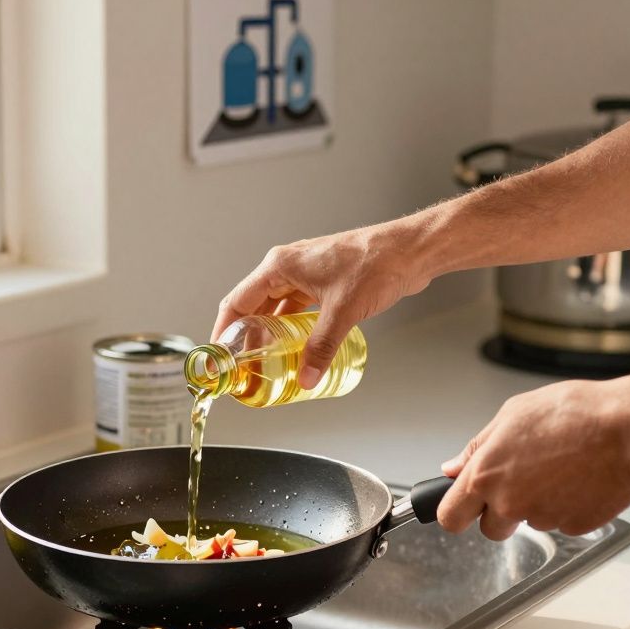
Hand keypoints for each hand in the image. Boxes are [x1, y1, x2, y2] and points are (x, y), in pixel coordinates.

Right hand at [213, 220, 435, 388]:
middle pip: (253, 307)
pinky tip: (295, 348)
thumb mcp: (342, 312)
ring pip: (275, 309)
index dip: (224, 330)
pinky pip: (296, 309)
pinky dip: (291, 329)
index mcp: (280, 266)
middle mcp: (288, 268)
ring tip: (265, 361)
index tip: (219, 354)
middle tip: (242, 364)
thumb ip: (321, 348)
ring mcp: (305, 275)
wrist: (409, 252)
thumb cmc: (377, 263)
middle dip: (246, 337)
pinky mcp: (322, 283)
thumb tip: (306, 376)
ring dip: (269, 334)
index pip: (237, 301)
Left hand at [436, 377, 629, 539]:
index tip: (462, 507)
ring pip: (530, 521)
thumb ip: (477, 447)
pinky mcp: (575, 526)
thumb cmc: (575, 413)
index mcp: (486, 475)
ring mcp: (544, 518)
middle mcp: (511, 503)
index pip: (450, 516)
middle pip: (491, 529)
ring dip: (538, 503)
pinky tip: (580, 478)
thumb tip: (452, 468)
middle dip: (500, 513)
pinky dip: (568, 506)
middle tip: (521, 482)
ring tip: (561, 467)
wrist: (628, 429)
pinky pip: (562, 521)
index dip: (456, 512)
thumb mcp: (513, 414)